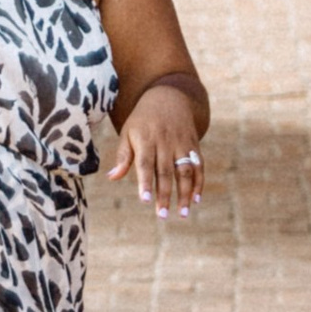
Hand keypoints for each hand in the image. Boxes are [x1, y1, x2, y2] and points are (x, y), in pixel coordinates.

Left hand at [111, 77, 205, 216]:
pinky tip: (196, 199)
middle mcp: (166, 142)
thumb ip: (123, 155)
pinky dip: (199, 183)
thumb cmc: (143, 120)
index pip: (145, 163)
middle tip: (162, 215)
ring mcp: (182, 144)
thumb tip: (112, 177)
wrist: (170, 96)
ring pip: (185, 171)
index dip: (145, 182)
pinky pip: (199, 166)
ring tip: (182, 213)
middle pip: (166, 171)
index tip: (145, 201)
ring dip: (185, 193)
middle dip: (165, 194)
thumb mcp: (128, 131)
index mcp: (146, 139)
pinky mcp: (194, 145)